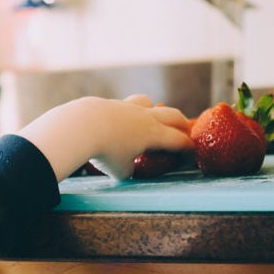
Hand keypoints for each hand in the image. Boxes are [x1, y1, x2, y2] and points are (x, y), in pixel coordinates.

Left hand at [17, 95, 193, 180]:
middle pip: (172, 115)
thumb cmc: (105, 152)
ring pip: (148, 102)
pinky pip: (124, 105)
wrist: (81, 126)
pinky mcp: (110, 103)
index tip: (192, 151)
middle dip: (181, 123)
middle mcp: (145, 117)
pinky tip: (118, 121)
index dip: (188, 147)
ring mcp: (127, 107)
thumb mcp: (120, 171)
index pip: (178, 140)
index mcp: (153, 134)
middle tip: (185, 130)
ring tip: (151, 118)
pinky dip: (127, 113)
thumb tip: (126, 168)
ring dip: (154, 109)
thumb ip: (128, 170)